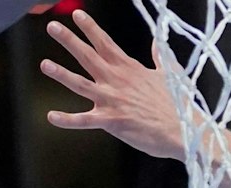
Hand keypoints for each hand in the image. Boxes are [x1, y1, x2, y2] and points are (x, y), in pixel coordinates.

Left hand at [40, 10, 184, 160]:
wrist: (184, 130)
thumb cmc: (179, 104)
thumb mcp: (170, 74)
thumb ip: (160, 58)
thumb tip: (157, 44)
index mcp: (130, 68)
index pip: (106, 43)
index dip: (90, 28)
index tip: (77, 15)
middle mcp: (117, 80)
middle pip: (88, 56)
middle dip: (69, 40)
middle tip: (53, 26)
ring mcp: (112, 100)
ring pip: (80, 84)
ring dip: (61, 74)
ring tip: (45, 64)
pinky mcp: (111, 121)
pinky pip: (84, 121)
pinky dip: (66, 120)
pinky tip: (51, 116)